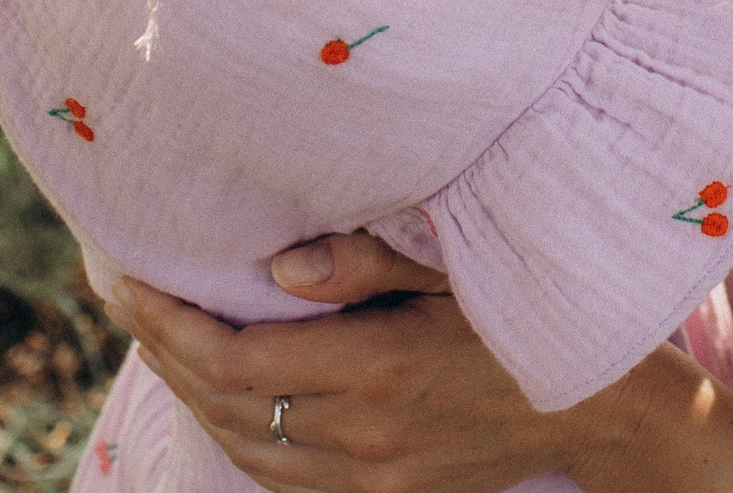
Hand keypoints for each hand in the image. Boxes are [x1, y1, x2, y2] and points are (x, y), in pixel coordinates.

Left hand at [108, 233, 628, 492]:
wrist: (608, 409)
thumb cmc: (533, 312)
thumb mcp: (461, 267)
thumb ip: (368, 261)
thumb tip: (276, 265)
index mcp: (375, 368)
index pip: (233, 357)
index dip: (167, 322)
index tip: (127, 276)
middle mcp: (363, 435)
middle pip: (225, 404)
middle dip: (162, 348)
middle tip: (124, 294)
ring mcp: (373, 477)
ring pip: (247, 447)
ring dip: (192, 395)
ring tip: (160, 337)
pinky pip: (284, 475)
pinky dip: (239, 431)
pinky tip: (224, 393)